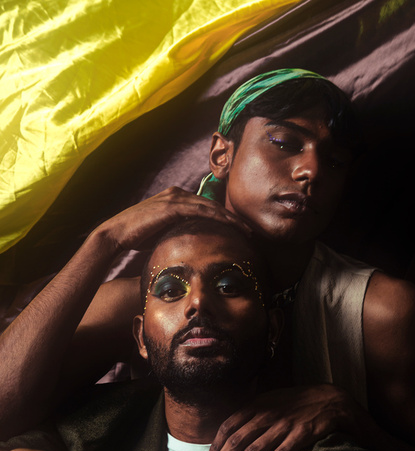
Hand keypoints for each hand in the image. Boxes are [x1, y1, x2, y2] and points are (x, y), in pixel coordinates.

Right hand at [98, 187, 250, 252]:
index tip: (238, 230)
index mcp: (175, 199)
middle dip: (232, 218)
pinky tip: (231, 226)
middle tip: (249, 230)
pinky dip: (218, 218)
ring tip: (246, 231)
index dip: (223, 218)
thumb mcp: (161, 232)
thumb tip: (189, 243)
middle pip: (212, 205)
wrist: (116, 234)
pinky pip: (201, 211)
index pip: (205, 207)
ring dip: (230, 219)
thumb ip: (176, 231)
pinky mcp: (172, 206)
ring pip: (210, 207)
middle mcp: (176, 194)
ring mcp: (174, 198)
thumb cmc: (136, 237)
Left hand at [207, 384, 360, 450]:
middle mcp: (267, 414)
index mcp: (257, 405)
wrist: (330, 400)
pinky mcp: (301, 434)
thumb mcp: (270, 400)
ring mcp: (284, 424)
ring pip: (255, 450)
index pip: (229, 426)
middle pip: (237, 440)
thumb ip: (251, 413)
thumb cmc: (296, 403)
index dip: (217, 445)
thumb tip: (229, 431)